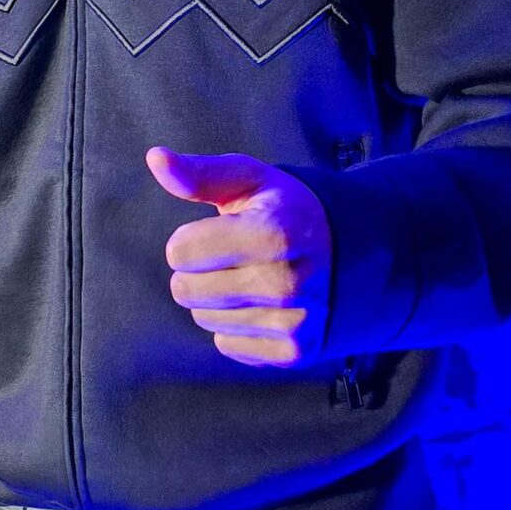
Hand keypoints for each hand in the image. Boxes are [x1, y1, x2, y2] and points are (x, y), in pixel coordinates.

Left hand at [147, 147, 332, 368]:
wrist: (354, 255)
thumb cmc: (286, 211)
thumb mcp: (250, 181)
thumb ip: (200, 173)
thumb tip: (156, 157)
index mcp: (275, 232)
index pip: (180, 251)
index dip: (191, 239)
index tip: (222, 233)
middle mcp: (287, 282)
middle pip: (185, 290)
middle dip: (198, 271)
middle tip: (234, 258)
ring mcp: (293, 322)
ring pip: (203, 319)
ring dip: (216, 300)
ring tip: (251, 280)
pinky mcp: (294, 352)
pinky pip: (226, 345)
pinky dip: (236, 327)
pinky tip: (264, 306)